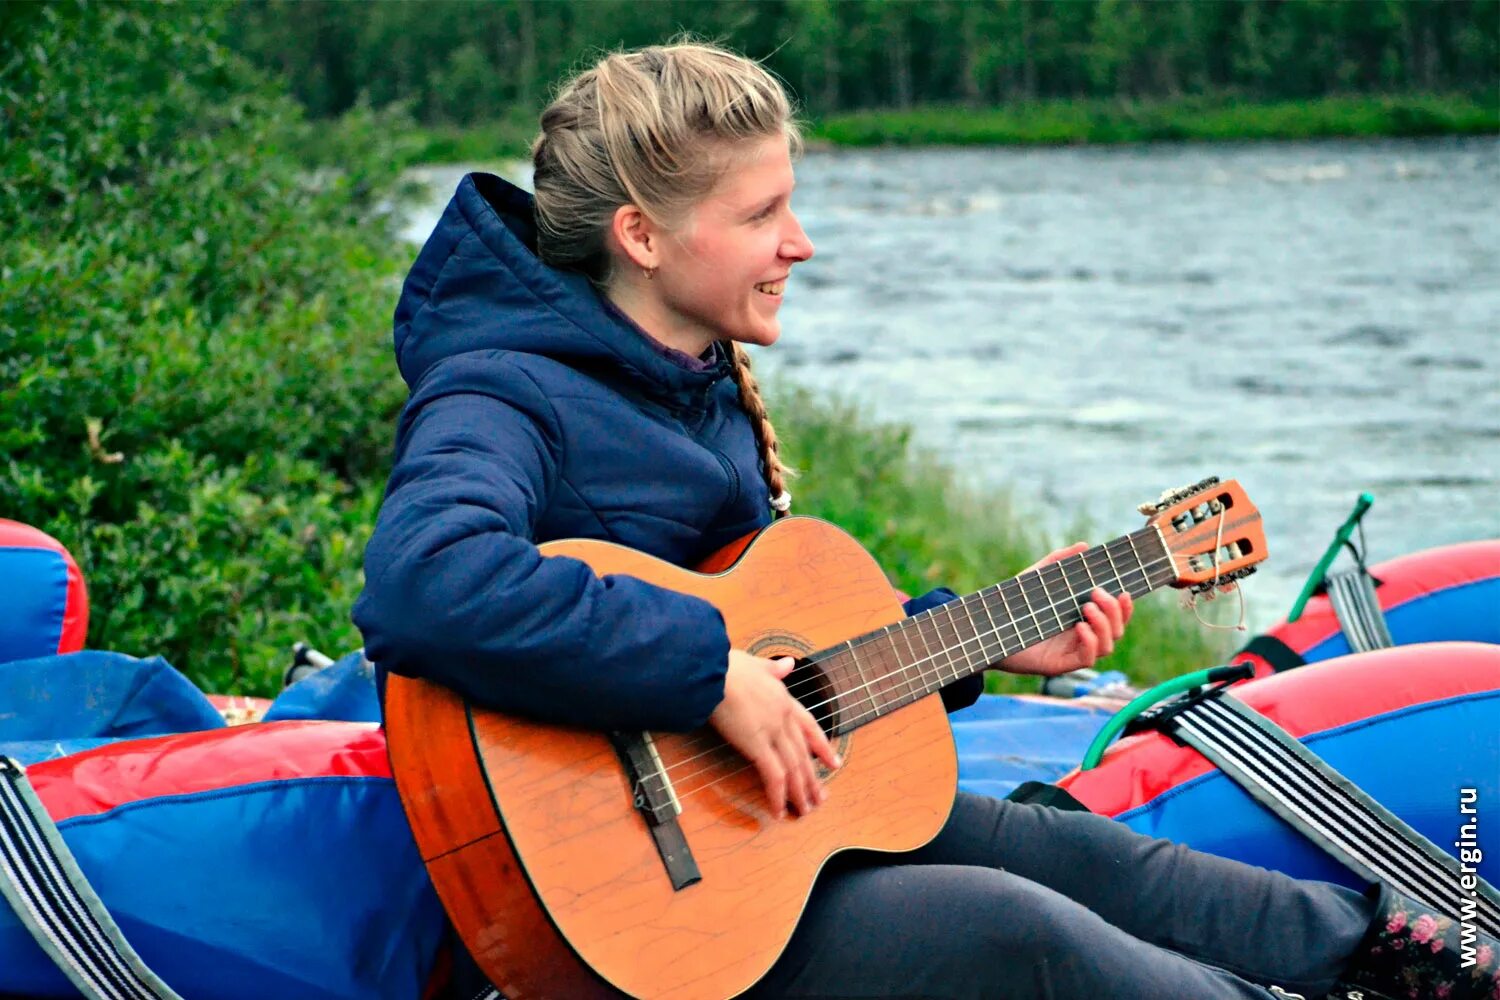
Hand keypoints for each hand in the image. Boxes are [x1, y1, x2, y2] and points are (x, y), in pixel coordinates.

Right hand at [709, 650, 840, 819]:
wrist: (711, 671)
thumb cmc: (725, 667)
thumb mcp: (755, 663)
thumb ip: (773, 668)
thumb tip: (789, 664)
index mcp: (783, 698)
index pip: (810, 726)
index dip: (822, 746)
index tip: (834, 763)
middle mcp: (783, 717)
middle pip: (803, 754)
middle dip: (812, 779)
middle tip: (820, 798)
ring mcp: (773, 731)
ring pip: (794, 768)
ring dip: (799, 792)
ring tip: (804, 811)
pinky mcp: (757, 745)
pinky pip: (774, 776)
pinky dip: (778, 795)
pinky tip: (778, 810)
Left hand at [998, 542, 1133, 676]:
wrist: (986, 628)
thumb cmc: (1013, 605)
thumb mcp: (1035, 579)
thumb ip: (1057, 561)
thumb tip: (1083, 545)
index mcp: (1081, 618)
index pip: (1114, 617)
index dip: (1125, 608)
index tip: (1123, 591)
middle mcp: (1080, 637)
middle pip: (1116, 631)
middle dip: (1114, 612)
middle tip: (1097, 594)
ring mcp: (1071, 652)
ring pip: (1107, 646)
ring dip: (1104, 625)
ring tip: (1087, 608)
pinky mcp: (1059, 664)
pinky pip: (1087, 659)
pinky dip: (1090, 642)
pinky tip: (1079, 627)